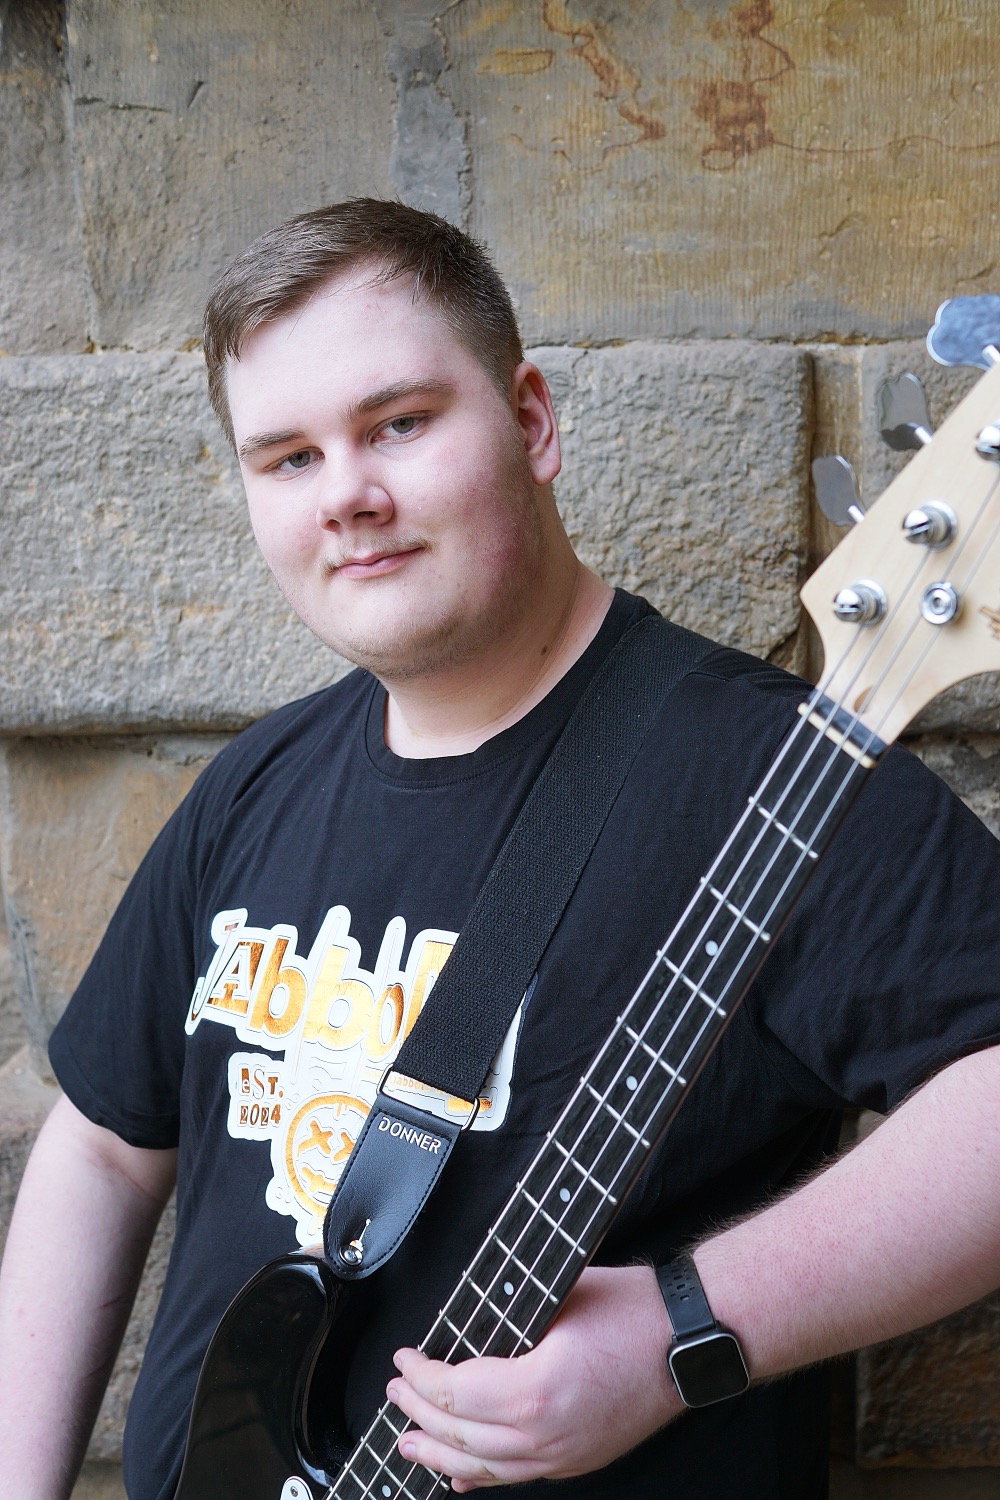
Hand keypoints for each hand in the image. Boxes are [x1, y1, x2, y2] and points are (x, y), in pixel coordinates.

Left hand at [385, 1264, 681, 1491]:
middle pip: (461, 1436)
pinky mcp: (577, 1461)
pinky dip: (481, 1476)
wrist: (690, 1339)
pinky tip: (460, 1478)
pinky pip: (516, 1476)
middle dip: (419, 1413)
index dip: (421, 1376)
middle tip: (395, 1394)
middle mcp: (545, 1435)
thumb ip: (509, 1319)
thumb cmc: (632, 1309)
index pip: (455, 1392)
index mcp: (534, 1390)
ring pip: (484, 1468)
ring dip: (439, 1455)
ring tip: (409, 1444)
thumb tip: (466, 1327)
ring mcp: (563, 1456)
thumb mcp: (558, 1296)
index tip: (403, 1359)